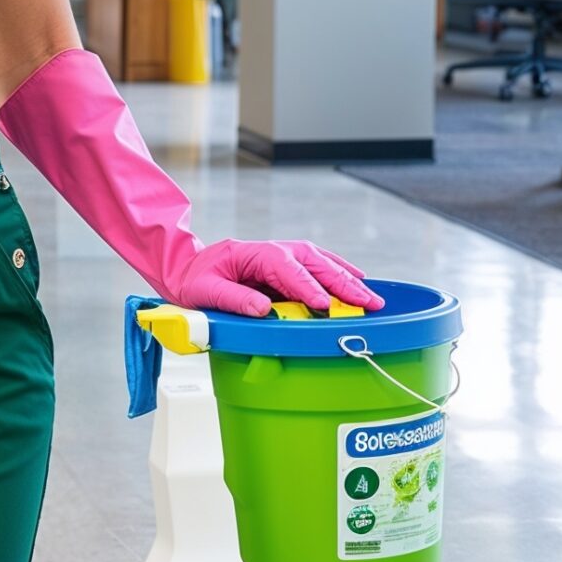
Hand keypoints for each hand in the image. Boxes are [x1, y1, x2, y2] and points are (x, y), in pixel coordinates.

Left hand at [162, 238, 382, 317]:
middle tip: (367, 302)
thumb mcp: (206, 290)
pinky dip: (340, 273)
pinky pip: (318, 267)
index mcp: (255, 254)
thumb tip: (263, 309)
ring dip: (347, 279)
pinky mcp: (288, 267)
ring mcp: (284, 256)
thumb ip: (233, 298)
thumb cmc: (196, 279)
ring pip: (322, 264)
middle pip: (313, 263)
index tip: (324, 304)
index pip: (286, 269)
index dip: (307, 286)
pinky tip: (358, 281)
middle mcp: (275, 251)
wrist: (189, 268)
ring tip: (371, 296)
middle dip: (342, 283)